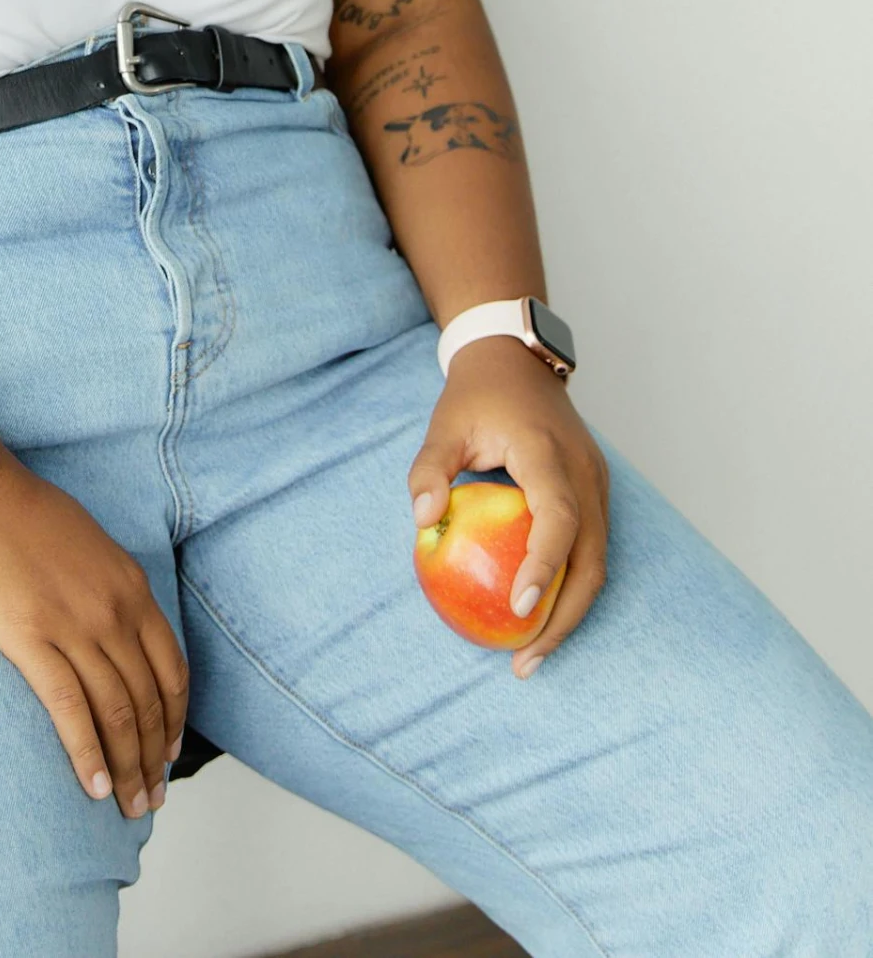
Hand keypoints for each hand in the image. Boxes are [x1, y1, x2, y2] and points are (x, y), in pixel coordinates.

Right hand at [0, 454, 188, 817]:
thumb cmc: (17, 510)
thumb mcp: (85, 542)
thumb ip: (107, 586)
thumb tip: (114, 624)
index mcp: (130, 585)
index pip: (171, 669)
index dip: (174, 718)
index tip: (170, 752)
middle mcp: (113, 609)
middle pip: (147, 700)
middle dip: (155, 757)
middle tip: (154, 798)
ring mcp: (73, 625)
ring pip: (116, 713)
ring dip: (128, 768)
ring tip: (131, 807)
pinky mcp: (30, 639)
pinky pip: (69, 710)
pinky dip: (87, 755)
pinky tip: (94, 787)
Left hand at [408, 335, 609, 677]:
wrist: (517, 357)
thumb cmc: (477, 394)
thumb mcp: (444, 424)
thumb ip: (430, 469)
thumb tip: (422, 521)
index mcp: (549, 455)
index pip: (559, 520)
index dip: (544, 567)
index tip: (520, 610)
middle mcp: (585, 474)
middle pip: (590, 560)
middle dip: (563, 618)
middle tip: (524, 661)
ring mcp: (597, 485)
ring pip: (597, 564)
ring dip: (570, 613)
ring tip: (531, 654)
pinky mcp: (595, 494)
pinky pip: (591, 552)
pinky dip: (570, 589)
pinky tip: (539, 616)